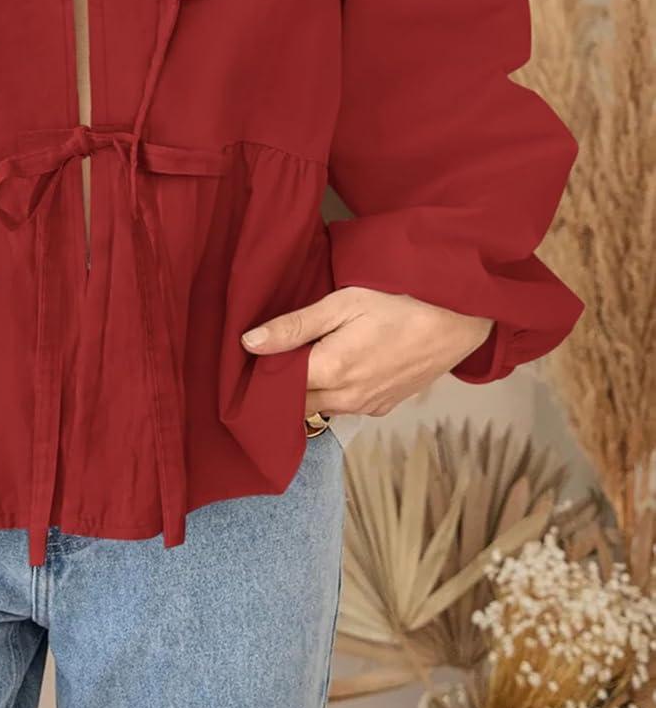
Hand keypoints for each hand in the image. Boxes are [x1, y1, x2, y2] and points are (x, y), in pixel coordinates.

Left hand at [241, 286, 493, 418]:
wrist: (459, 319)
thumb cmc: (401, 301)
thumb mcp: (343, 303)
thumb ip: (295, 326)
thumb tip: (249, 343)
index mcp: (331, 372)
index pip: (275, 388)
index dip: (258, 374)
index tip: (249, 358)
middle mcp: (347, 399)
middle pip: (295, 404)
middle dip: (278, 387)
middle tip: (271, 356)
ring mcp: (368, 407)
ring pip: (320, 407)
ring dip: (306, 390)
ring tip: (301, 358)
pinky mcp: (385, 406)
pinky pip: (345, 407)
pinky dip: (332, 393)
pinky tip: (335, 366)